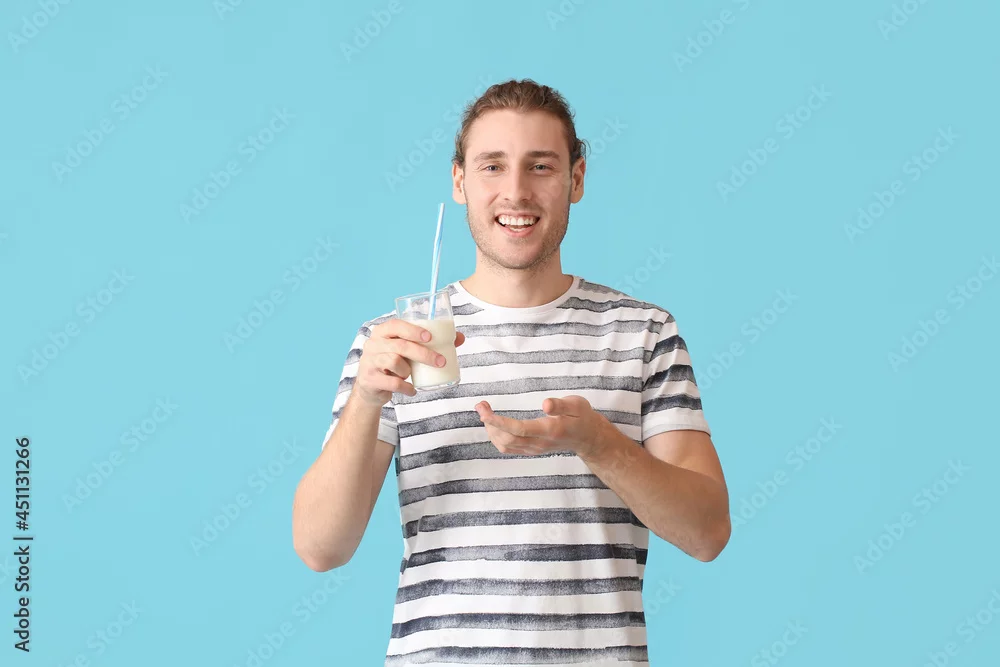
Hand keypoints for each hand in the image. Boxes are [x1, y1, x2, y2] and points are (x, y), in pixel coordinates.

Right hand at [354, 319, 465, 405]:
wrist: (371, 387)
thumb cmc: (394, 363)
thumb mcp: (407, 351)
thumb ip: (429, 343)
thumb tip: (460, 338)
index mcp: (382, 332)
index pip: (396, 325)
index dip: (413, 330)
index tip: (430, 337)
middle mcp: (373, 344)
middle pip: (400, 345)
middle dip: (424, 353)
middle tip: (440, 362)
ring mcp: (369, 362)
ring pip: (395, 362)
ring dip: (409, 370)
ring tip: (411, 374)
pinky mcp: (370, 379)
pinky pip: (393, 383)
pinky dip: (406, 387)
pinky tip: (412, 390)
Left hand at [474, 395, 606, 457]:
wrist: (588, 438)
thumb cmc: (582, 418)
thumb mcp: (577, 405)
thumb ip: (561, 405)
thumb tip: (545, 404)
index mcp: (549, 430)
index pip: (518, 429)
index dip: (499, 421)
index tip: (484, 411)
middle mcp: (539, 443)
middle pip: (506, 440)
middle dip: (490, 423)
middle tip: (481, 405)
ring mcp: (534, 449)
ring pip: (504, 446)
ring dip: (491, 429)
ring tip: (485, 411)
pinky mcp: (530, 450)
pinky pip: (508, 448)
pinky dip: (496, 436)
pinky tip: (493, 423)